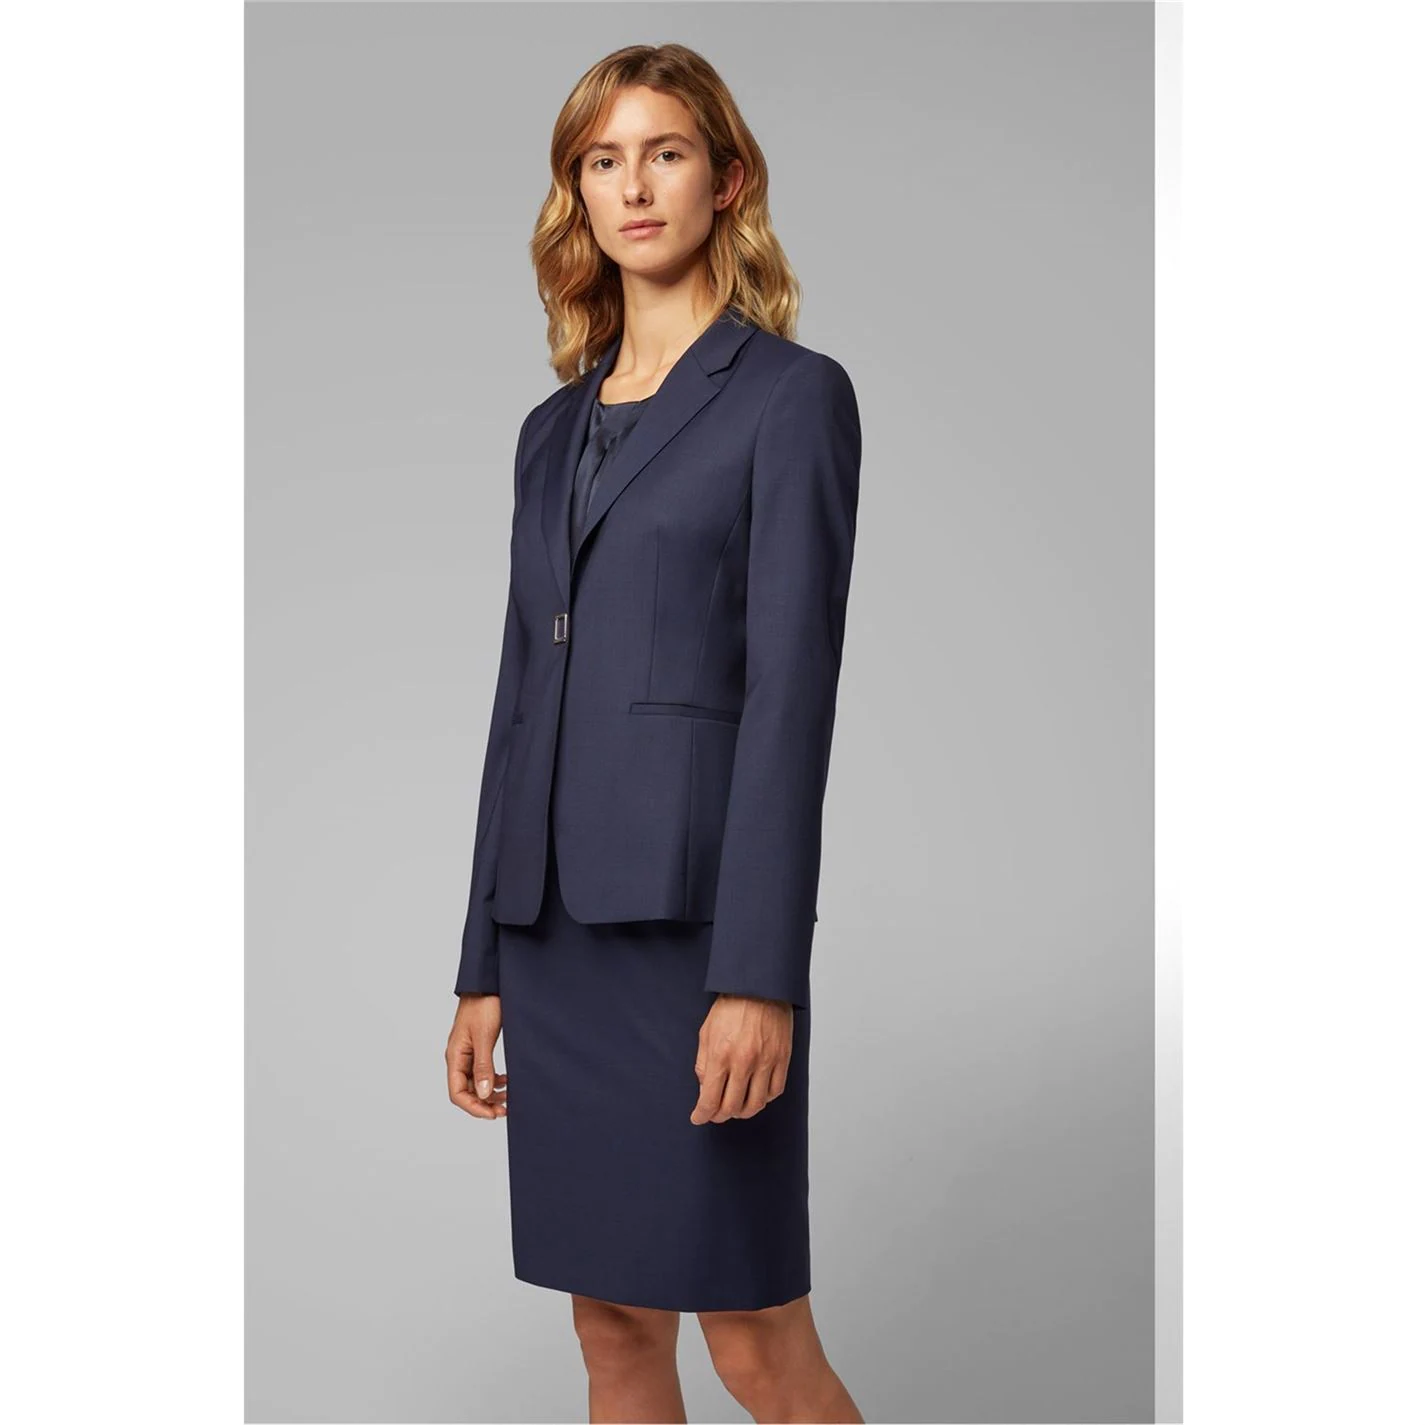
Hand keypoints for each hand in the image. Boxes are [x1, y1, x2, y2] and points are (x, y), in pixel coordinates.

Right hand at [446, 992, 507, 1119]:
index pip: (457, 1093)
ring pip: (475, 1083)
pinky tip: (505, 1082)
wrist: (486, 983)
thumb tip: (484, 1094)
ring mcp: (467, 1053)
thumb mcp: (484, 1037)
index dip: (474, 1107)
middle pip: (466, 1091)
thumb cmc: (483, 1005)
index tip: (493, 1114)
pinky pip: (481, 1072)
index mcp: (455, 1056)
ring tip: (508, 1098)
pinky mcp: (477, 1047)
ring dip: (489, 1094)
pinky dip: (493, 1080)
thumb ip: (483, 1066)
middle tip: (505, 1110)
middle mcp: (458, 1058)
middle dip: (484, 1104)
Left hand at [691, 994, 792, 1123]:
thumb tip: (704, 1088)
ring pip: (756, 1104)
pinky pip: (775, 1090)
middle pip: (732, 1107)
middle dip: (720, 1116)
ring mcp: (766, 1061)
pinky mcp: (782, 1058)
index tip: (698, 1117)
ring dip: (743, 1112)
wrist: (759, 986)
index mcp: (721, 1055)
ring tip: (736, 1108)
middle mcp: (744, 1061)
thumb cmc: (731, 1006)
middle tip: (715, 1114)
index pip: (710, 1099)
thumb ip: (703, 1063)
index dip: (702, 1114)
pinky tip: (756, 1094)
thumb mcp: (706, 1032)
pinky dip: (765, 1099)